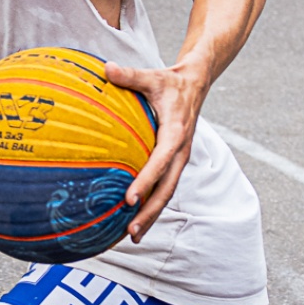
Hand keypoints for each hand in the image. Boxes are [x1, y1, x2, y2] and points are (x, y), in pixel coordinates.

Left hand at [103, 58, 208, 241]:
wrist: (196, 83)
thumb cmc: (169, 81)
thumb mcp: (151, 76)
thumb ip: (130, 75)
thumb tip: (106, 68)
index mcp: (176, 132)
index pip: (161, 161)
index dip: (146, 180)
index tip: (130, 198)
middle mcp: (181, 151)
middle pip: (167, 188)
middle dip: (150, 211)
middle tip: (131, 231)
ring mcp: (180, 159)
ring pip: (167, 193)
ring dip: (152, 215)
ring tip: (132, 236)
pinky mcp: (175, 162)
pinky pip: (165, 187)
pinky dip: (152, 204)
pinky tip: (135, 218)